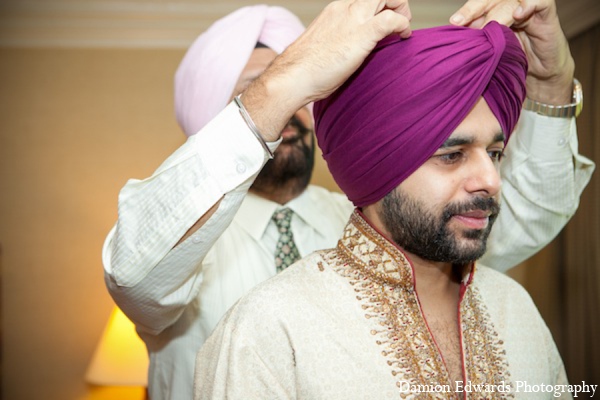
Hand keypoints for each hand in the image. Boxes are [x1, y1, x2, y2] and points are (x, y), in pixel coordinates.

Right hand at [242, 0, 411, 141]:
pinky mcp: (363, 33)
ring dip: (401, 9)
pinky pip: (391, 20)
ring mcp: (354, 18)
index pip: (364, 1)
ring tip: (403, 28)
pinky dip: (403, 25)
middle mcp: (345, 8)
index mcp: (335, 10)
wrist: (293, 76)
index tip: (384, 25)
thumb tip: (346, 54)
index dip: (379, 8)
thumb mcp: (323, 47)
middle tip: (399, 22)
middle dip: (394, 3)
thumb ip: (338, 42)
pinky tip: (404, 36)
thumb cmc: (304, 70)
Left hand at [450, 0, 573, 104]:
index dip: (467, 11)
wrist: (542, 75)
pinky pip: (541, 1)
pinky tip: (517, 15)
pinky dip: (529, 4)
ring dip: (497, 11)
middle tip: (459, 21)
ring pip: (511, 0)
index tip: (453, 23)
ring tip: (487, 26)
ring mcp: (529, 9)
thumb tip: (456, 38)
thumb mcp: (492, 53)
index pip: (479, 4)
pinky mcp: (547, 15)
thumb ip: (478, 42)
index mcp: (495, 13)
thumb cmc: (514, 63)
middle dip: (474, 8)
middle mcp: (511, 7)